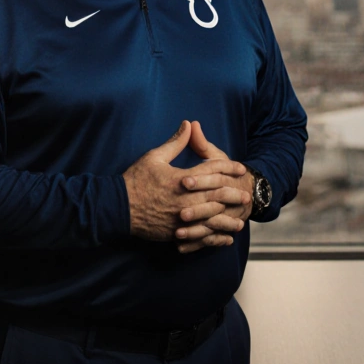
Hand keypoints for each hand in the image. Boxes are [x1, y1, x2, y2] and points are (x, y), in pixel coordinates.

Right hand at [123, 121, 246, 241]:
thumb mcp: (154, 157)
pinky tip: (224, 239)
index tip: (240, 168)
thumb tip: (189, 124)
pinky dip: (214, 239)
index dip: (228, 167)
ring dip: (227, 220)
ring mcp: (181, 218)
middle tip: (246, 196)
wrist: (117, 208)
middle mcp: (185, 199)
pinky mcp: (175, 232)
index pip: (212, 170)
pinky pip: (200, 237)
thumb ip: (175, 142)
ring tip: (240, 221)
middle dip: (233, 195)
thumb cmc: (135, 180)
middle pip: (216, 196)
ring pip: (211, 220)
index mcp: (182, 179)